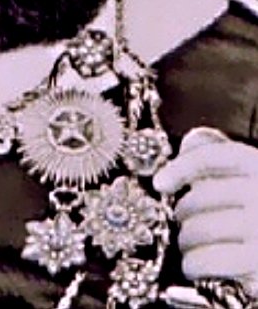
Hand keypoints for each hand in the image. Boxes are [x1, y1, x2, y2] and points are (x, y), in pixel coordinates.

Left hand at [154, 127, 257, 297]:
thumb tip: (189, 142)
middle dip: (183, 214)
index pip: (212, 157)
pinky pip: (207, 260)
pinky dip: (194, 265)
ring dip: (185, 243)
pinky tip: (195, 266)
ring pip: (198, 230)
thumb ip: (229, 162)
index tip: (160, 183)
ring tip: (189, 247)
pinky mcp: (257, 264)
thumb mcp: (257, 180)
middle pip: (198, 198)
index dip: (180, 167)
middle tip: (183, 223)